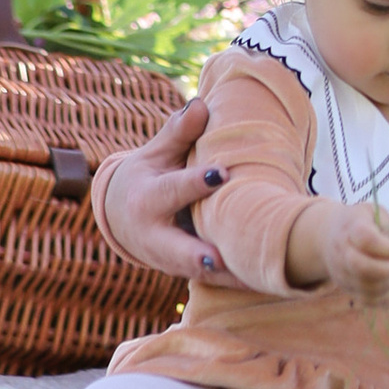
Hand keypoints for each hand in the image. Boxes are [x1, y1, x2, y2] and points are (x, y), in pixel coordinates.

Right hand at [101, 100, 244, 288]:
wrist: (120, 216)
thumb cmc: (149, 174)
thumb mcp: (156, 152)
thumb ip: (178, 132)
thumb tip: (200, 105)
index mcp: (147, 199)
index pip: (173, 190)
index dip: (195, 183)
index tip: (222, 173)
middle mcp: (155, 235)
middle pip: (177, 248)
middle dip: (198, 255)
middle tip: (221, 257)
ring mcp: (169, 260)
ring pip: (199, 273)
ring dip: (227, 276)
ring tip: (258, 276)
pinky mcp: (185, 273)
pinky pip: (213, 281)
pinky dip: (236, 283)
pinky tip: (268, 282)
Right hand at [289, 199, 388, 297]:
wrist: (329, 235)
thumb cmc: (360, 222)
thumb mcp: (374, 212)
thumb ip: (387, 228)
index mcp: (351, 227)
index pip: (366, 240)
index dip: (387, 248)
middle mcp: (341, 251)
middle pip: (362, 267)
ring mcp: (341, 271)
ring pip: (366, 287)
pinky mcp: (345, 287)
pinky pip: (366, 300)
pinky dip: (383, 298)